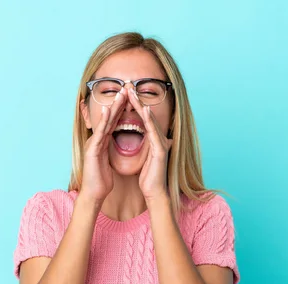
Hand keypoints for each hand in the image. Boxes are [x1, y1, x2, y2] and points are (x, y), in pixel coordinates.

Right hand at [80, 88, 127, 205]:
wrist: (94, 193)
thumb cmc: (102, 180)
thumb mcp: (111, 162)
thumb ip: (113, 152)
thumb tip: (120, 146)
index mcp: (102, 142)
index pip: (113, 123)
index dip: (121, 110)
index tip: (129, 98)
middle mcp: (97, 140)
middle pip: (109, 119)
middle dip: (117, 104)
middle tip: (125, 89)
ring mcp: (93, 144)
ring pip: (104, 122)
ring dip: (112, 107)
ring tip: (119, 95)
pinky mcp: (92, 150)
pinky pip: (99, 133)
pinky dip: (104, 122)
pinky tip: (108, 111)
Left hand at [126, 87, 173, 201]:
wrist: (155, 192)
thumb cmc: (149, 178)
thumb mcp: (144, 159)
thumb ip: (144, 148)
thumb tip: (142, 141)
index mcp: (153, 141)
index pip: (143, 120)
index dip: (135, 107)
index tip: (126, 95)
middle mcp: (159, 139)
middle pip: (148, 116)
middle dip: (138, 101)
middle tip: (129, 87)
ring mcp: (161, 144)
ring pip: (151, 121)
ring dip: (142, 106)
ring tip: (134, 93)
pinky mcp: (160, 151)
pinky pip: (154, 132)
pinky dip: (150, 121)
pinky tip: (145, 111)